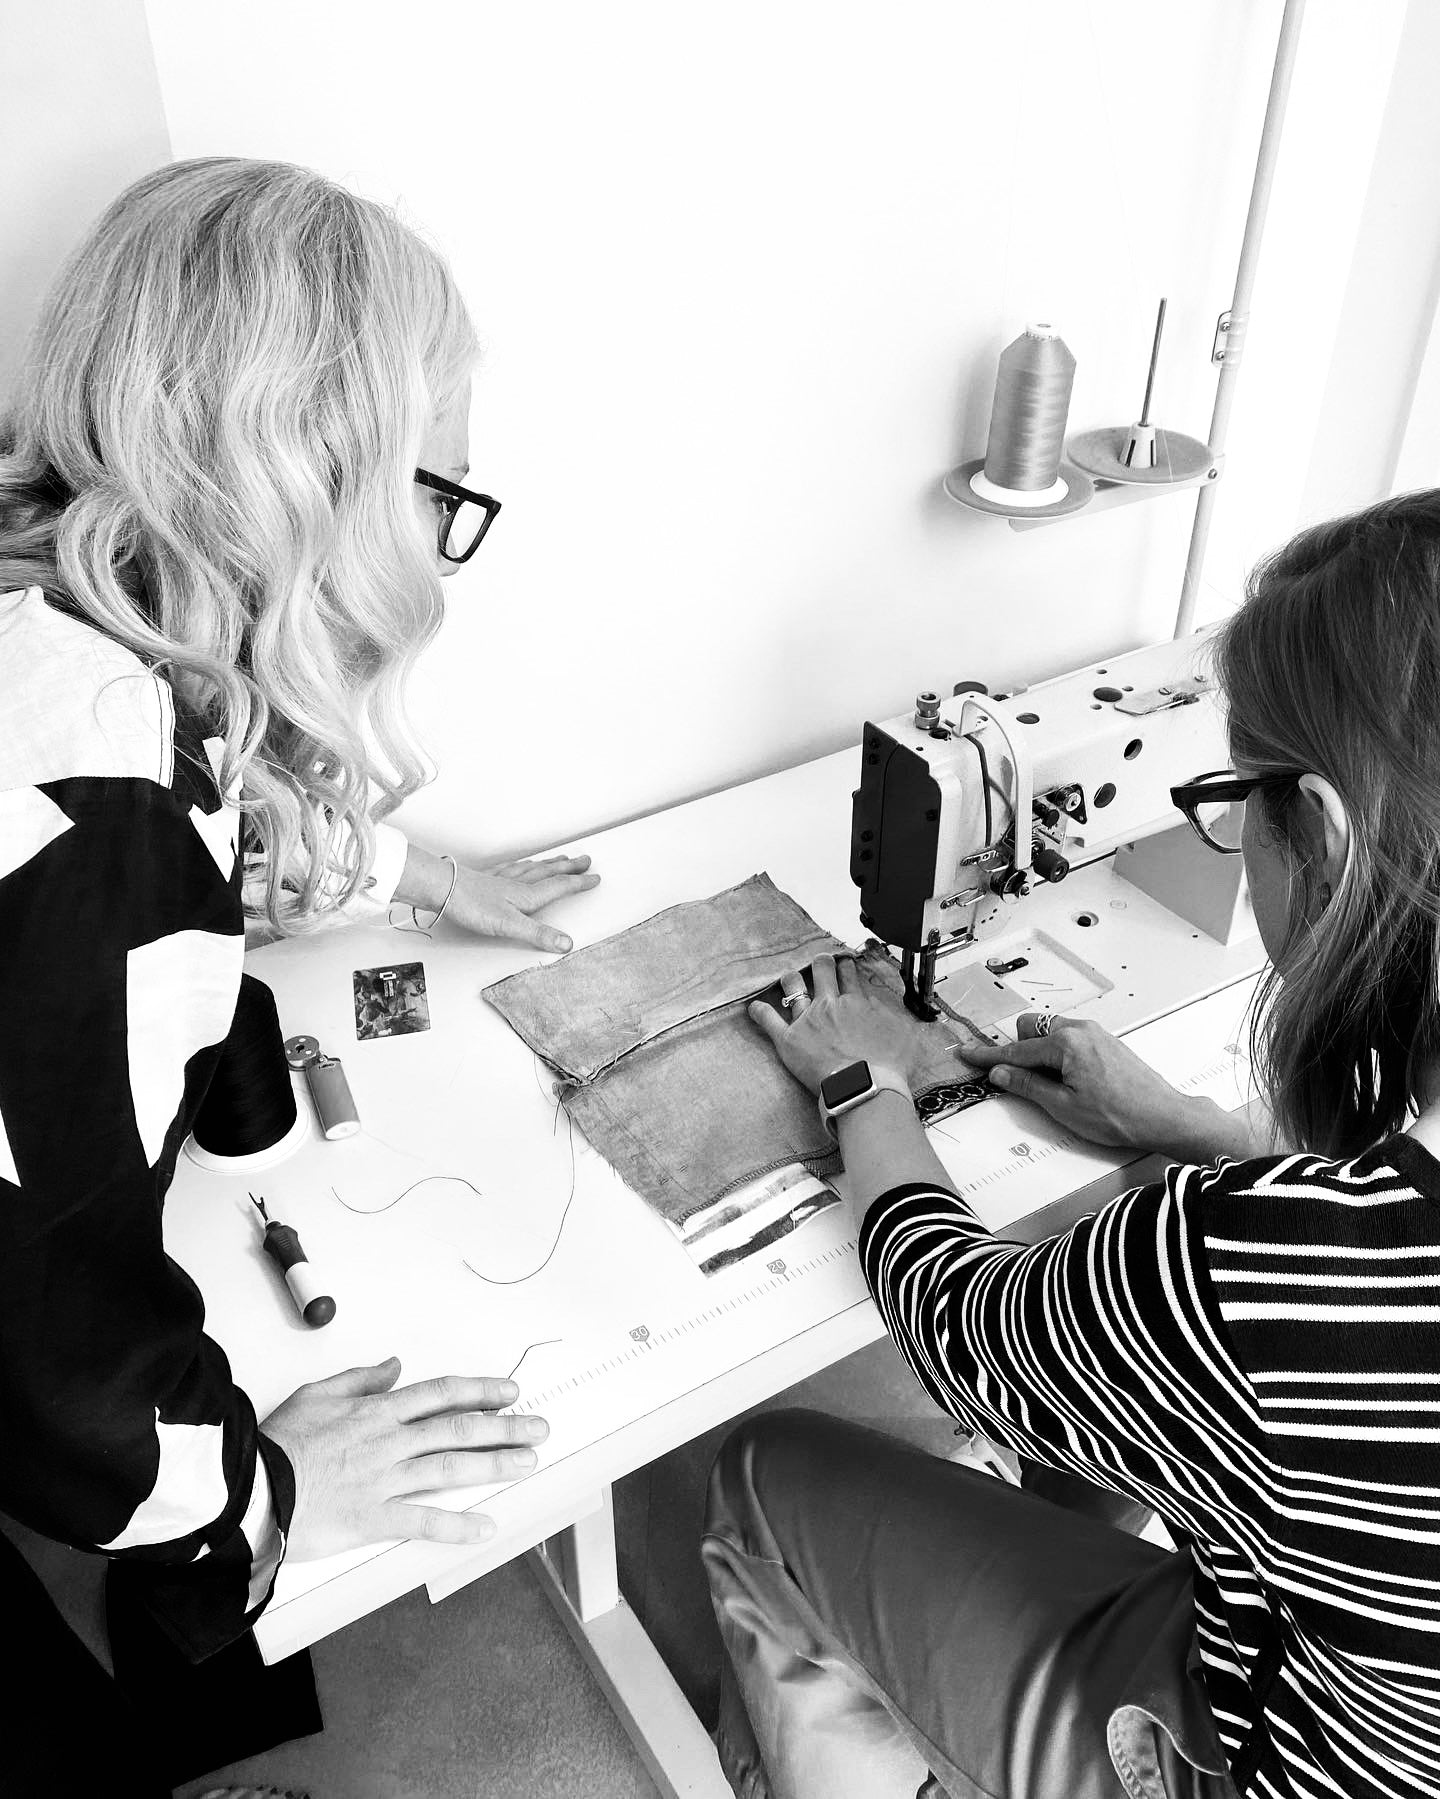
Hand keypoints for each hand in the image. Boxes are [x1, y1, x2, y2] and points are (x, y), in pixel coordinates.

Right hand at [261, 1358, 548, 1558]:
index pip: (441, 1394)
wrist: (252, 1486)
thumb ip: (360, 1379)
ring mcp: (386, 1479)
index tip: (510, 1392)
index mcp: (377, 1411)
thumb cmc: (278, 1443)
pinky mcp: (374, 1517)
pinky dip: (457, 1525)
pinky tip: (485, 1527)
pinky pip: (424, 1520)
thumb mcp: (317, 1394)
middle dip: (505, 1426)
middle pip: (459, 1428)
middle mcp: (390, 1442)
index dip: (480, 1391)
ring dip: (495, 1464)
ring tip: (528, 1462)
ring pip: (452, 1467)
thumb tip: (394, 1367)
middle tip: (539, 1427)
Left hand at [448, 855, 599, 953]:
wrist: (442, 889)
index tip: (595, 878)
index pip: (560, 887)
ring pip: (532, 868)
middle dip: (569, 868)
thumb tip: (567, 943)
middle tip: (585, 860)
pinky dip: (522, 864)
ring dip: (549, 863)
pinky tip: (520, 864)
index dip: (579, 883)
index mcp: (527, 895)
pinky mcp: (487, 879)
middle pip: (549, 873)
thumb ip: (539, 934)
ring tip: (560, 859)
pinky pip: (512, 868)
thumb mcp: (510, 926)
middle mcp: (518, 884)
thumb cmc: (472, 906)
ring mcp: (502, 879)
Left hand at [748, 953, 931, 1095]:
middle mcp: (830, 1005)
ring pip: (794, 988)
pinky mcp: (789, 1039)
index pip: (849, 976)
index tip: (844, 964)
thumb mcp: (902, 1035)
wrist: (864, 1086)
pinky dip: (760, 1012)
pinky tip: (753, 1007)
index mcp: (857, 1003)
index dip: (846, 966)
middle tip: (820, 962)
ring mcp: (807, 1019)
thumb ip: (890, 1015)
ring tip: (789, 977)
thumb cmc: (887, 1067)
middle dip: (821, 963)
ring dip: (791, 979)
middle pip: (822, 972)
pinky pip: (769, 1020)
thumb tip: (877, 1005)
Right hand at [963, 1014, 1192, 1151]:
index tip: (967, 1054)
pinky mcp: (1107, 1042)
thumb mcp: (1063, 1107)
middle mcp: (1081, 1030)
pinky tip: (1072, 1082)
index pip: (1017, 1050)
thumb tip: (1000, 1073)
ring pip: (1052, 1034)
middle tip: (1024, 1082)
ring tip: (1054, 1087)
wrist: (1162, 1116)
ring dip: (1042, 1055)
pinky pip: (1071, 1039)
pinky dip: (1060, 1056)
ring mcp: (1096, 1034)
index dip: (989, 1057)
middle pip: (1032, 1030)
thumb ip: (1027, 1085)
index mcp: (1066, 1043)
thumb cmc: (1118, 1116)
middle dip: (1021, 1052)